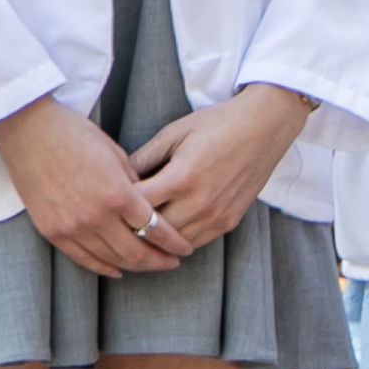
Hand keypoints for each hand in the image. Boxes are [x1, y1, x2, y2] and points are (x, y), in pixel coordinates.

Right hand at [0, 97, 190, 276]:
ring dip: (134, 266)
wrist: (28, 131)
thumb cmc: (74, 134)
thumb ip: (135, 184)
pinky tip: (117, 270)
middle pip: (136, 252)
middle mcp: (96, 216)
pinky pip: (83, 259)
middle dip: (159, 261)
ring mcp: (72, 227)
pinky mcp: (52, 232)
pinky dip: (103, 267)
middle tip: (173, 262)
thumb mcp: (116, 155)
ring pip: (111, 260)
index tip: (185, 249)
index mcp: (118, 194)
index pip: (155, 230)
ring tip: (149, 265)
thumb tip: (150, 205)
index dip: (174, 243)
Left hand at [128, 83, 314, 249]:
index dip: (117, 207)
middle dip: (130, 230)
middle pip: (152, 232)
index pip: (137, 206)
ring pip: (173, 244)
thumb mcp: (174, 133)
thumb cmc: (216, 124)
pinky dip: (176, 241)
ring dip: (153, 242)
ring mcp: (216, 216)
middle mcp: (200, 202)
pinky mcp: (228, 222)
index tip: (104, 204)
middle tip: (112, 227)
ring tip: (134, 236)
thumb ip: (144, 158)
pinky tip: (162, 236)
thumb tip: (117, 178)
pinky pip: (194, 242)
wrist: (264, 127)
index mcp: (181, 178)